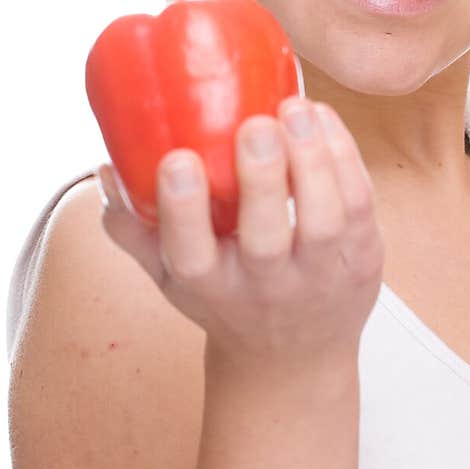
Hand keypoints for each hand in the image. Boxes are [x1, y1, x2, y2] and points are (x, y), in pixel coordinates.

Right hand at [98, 97, 384, 376]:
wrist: (294, 358)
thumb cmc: (227, 300)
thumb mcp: (170, 277)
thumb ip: (134, 228)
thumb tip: (107, 169)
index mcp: (210, 287)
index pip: (190, 253)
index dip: (183, 209)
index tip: (178, 160)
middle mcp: (266, 286)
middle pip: (266, 238)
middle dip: (263, 180)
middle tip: (256, 126)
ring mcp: (320, 275)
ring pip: (324, 220)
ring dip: (314, 160)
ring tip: (296, 109)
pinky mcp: (362, 259)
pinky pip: (361, 205)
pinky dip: (345, 157)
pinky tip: (322, 119)